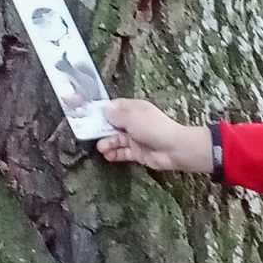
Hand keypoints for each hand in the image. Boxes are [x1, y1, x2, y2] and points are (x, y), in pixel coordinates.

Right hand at [97, 101, 213, 173]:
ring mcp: (135, 138)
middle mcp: (134, 122)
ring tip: (102, 148)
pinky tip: (108, 156)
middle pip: (112, 124)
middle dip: (102, 129)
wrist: (173, 148)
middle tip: (91, 134)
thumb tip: (105, 109)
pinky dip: (114, 154)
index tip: (89, 115)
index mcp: (134, 109)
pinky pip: (122, 152)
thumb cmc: (154, 128)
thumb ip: (117, 114)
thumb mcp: (132, 117)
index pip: (115, 107)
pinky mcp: (137, 152)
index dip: (103, 111)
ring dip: (107, 143)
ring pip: (116, 139)